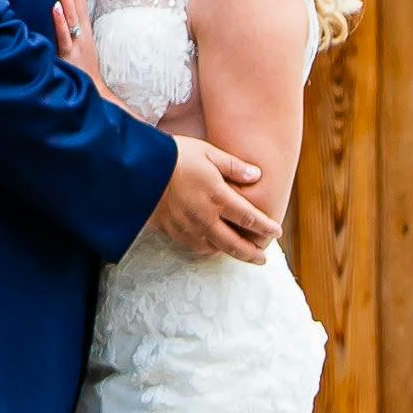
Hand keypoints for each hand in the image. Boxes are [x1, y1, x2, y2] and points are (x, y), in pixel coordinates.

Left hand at [51, 0, 99, 78]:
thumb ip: (69, 28)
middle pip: (77, 0)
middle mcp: (81, 32)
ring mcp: (77, 43)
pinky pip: (65, 38)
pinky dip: (61, 22)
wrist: (94, 99)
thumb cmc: (83, 72)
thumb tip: (60, 9)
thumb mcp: (76, 46)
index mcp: (83, 28)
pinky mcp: (71, 57)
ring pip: (71, 15)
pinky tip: (55, 8)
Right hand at [144, 133, 278, 263]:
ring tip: (239, 254)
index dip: (266, 227)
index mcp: (218, 197)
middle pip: (235, 243)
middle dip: (252, 253)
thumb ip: (233, 166)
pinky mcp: (171, 230)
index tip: (277, 232)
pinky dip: (207, 249)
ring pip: (214, 249)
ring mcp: (187, 227)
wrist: (135, 168)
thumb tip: (257, 175)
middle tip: (263, 259)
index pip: (250, 218)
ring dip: (230, 253)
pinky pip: (193, 246)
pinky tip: (210, 247)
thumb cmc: (173, 155)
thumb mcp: (206, 152)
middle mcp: (205, 217)